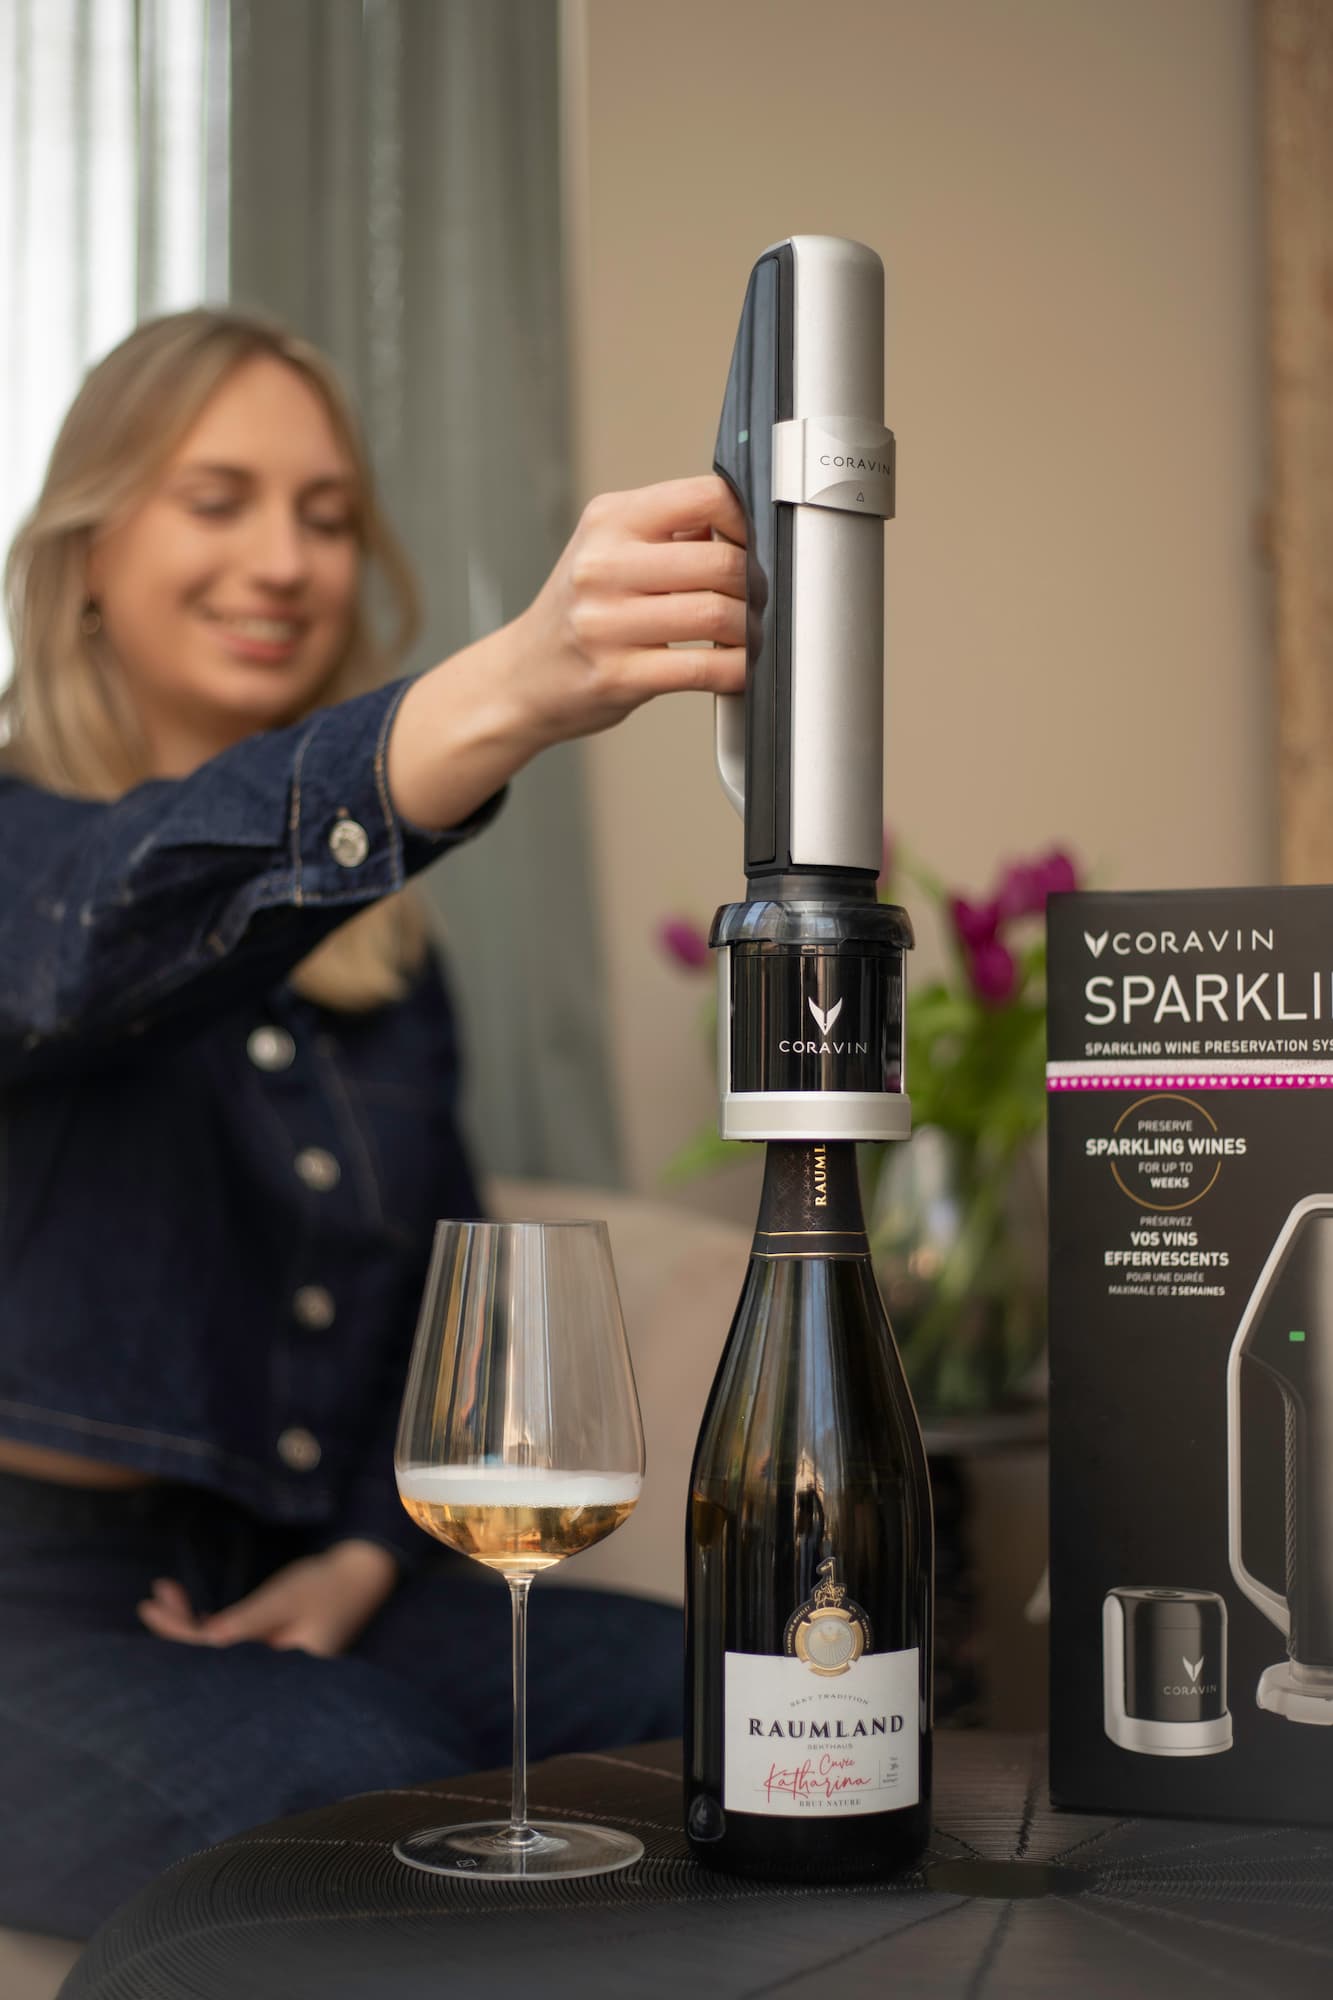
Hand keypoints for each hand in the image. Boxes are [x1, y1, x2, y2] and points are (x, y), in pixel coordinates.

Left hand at [137, 1539, 397, 1657]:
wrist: (363, 1573)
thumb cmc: (327, 1583)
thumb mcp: (286, 1598)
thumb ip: (247, 1621)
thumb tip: (205, 1641)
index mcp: (276, 1672)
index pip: (214, 1658)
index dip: (178, 1635)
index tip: (151, 1608)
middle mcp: (269, 1676)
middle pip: (210, 1660)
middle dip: (177, 1629)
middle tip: (153, 1598)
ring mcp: (269, 1664)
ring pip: (218, 1650)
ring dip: (191, 1623)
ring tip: (165, 1593)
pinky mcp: (271, 1649)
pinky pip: (231, 1644)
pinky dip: (210, 1625)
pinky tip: (194, 1611)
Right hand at [511, 473, 748, 746]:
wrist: (521, 676)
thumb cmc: (574, 614)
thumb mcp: (607, 550)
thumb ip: (667, 533)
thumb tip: (740, 529)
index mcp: (609, 520)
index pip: (704, 497)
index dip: (747, 521)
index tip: (756, 543)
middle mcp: (603, 565)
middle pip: (720, 561)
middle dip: (756, 584)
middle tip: (761, 598)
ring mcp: (607, 622)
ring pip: (716, 614)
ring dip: (750, 629)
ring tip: (751, 633)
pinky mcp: (619, 674)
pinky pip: (702, 668)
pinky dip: (735, 669)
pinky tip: (738, 666)